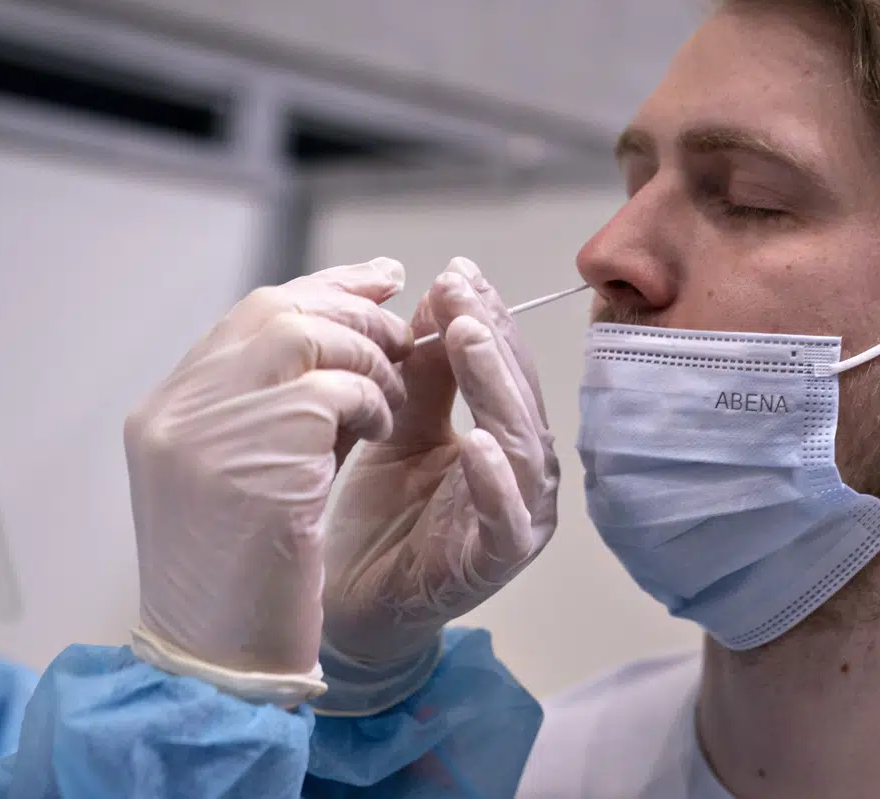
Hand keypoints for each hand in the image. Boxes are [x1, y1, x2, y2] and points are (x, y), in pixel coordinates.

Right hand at [124, 259, 412, 700]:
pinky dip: (371, 399)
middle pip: (274, 310)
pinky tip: (381, 429)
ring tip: (386, 399)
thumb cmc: (242, 577)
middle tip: (399, 330)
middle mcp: (177, 409)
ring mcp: (209, 429)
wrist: (219, 661)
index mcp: (166, 411)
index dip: (322, 290)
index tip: (378, 279)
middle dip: (352, 311)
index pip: (250, 315)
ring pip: (306, 336)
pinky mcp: (260, 457)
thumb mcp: (249, 471)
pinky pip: (335, 389)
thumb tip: (352, 338)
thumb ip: (282, 404)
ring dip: (365, 358)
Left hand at [318, 257, 557, 709]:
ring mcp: (519, 518)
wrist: (354, 607)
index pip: (505, 367)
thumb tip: (439, 299)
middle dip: (491, 338)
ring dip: (495, 387)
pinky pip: (508, 517)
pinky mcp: (498, 560)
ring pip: (522, 443)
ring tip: (465, 338)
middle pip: (519, 395)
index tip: (455, 273)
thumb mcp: (401, 428)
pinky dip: (496, 479)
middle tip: (457, 293)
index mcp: (507, 438)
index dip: (486, 318)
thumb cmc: (384, 517)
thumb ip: (424, 375)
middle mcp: (525, 474)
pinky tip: (477, 442)